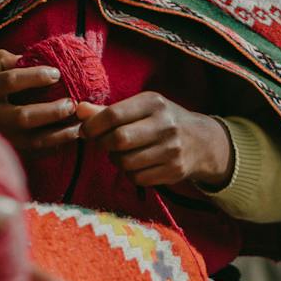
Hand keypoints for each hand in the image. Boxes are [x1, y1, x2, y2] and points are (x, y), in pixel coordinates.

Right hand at [0, 50, 82, 150]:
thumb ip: (5, 61)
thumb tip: (35, 57)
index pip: (9, 81)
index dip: (34, 77)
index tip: (56, 73)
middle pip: (22, 117)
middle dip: (51, 112)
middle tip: (72, 103)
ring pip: (30, 141)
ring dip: (57, 135)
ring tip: (77, 126)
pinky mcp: (1, 153)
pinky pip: (30, 154)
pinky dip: (50, 149)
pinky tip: (66, 140)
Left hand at [79, 92, 233, 188]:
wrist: (202, 141)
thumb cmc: (162, 120)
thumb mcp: (140, 108)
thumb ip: (108, 111)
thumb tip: (78, 110)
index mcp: (154, 103)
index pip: (114, 114)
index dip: (93, 125)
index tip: (86, 131)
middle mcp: (165, 125)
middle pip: (119, 140)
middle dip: (104, 144)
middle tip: (103, 143)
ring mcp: (172, 150)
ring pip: (126, 162)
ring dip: (116, 160)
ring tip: (121, 153)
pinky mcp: (174, 171)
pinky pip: (138, 178)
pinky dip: (130, 173)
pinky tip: (136, 164)